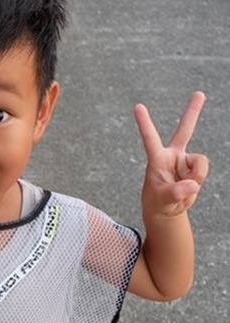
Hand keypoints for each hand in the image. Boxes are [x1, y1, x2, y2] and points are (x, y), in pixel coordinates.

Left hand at [135, 91, 208, 218]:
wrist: (167, 209)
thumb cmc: (158, 202)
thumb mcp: (163, 200)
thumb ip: (177, 193)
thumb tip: (193, 185)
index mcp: (156, 159)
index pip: (150, 138)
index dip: (144, 123)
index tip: (137, 106)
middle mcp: (172, 155)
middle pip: (184, 130)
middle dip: (192, 112)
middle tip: (199, 93)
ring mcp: (184, 160)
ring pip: (200, 163)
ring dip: (196, 176)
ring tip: (184, 187)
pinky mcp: (194, 167)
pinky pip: (203, 171)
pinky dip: (198, 180)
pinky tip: (189, 186)